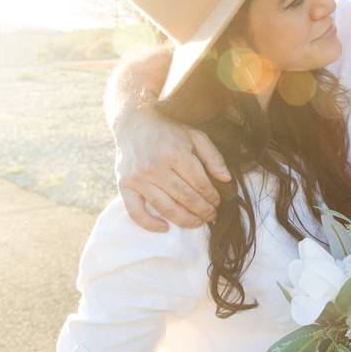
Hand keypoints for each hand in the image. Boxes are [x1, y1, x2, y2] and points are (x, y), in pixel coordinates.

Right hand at [115, 106, 231, 231]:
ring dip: (185, 220)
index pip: (200, 183)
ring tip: (197, 223)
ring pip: (166, 208)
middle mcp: (156, 167)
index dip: (212, 196)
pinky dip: (150, 224)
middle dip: (203, 211)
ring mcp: (138, 178)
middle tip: (211, 215)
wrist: (134, 124)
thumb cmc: (168, 131)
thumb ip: (213, 157)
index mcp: (175, 153)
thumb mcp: (195, 136)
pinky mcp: (125, 186)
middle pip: (185, 198)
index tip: (217, 202)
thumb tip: (226, 179)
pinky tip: (165, 227)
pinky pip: (136, 212)